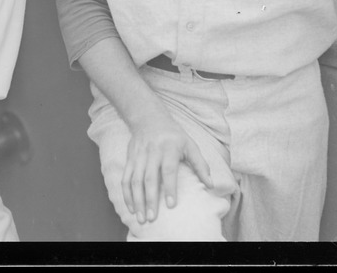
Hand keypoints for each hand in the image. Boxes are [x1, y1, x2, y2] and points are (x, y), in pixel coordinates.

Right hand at [122, 105, 212, 223]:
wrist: (148, 118)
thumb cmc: (174, 135)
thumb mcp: (190, 145)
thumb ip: (201, 165)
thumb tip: (211, 185)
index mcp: (169, 148)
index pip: (168, 170)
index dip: (170, 187)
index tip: (171, 205)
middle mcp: (152, 152)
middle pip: (149, 178)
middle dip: (150, 199)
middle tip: (152, 218)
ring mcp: (138, 156)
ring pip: (135, 180)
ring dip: (136, 200)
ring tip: (140, 217)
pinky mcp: (130, 159)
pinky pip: (125, 178)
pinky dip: (126, 194)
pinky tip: (130, 207)